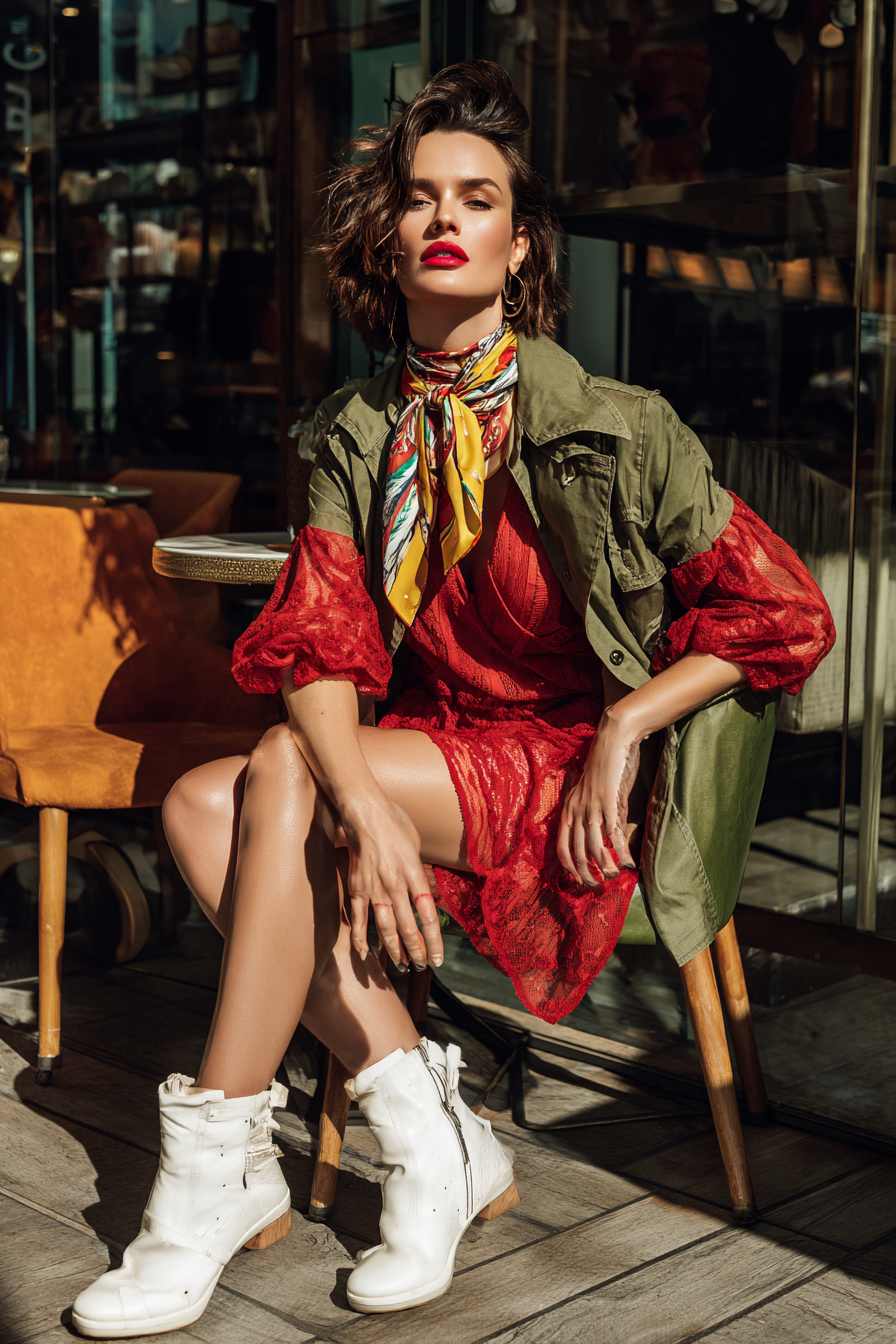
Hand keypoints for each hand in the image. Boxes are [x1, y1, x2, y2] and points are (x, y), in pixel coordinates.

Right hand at [338, 790, 443, 969]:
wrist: (364, 810)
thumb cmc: (394, 822)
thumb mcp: (416, 844)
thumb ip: (418, 870)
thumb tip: (420, 888)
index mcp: (414, 873)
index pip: (428, 915)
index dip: (434, 940)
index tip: (438, 958)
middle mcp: (395, 884)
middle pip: (408, 927)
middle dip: (416, 951)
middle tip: (422, 966)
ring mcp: (374, 887)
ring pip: (385, 927)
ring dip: (394, 950)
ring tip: (403, 965)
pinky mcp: (357, 886)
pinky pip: (359, 917)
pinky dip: (361, 938)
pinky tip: (365, 953)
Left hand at [558, 709, 640, 885]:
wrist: (614, 739)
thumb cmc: (606, 765)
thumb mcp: (597, 792)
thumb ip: (600, 813)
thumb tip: (609, 836)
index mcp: (569, 807)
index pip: (561, 845)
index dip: (568, 866)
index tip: (577, 880)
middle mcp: (576, 809)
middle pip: (576, 851)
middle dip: (586, 873)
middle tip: (597, 886)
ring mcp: (592, 806)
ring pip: (593, 847)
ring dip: (605, 866)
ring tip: (615, 877)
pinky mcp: (609, 802)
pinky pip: (613, 834)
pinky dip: (621, 852)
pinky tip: (629, 862)